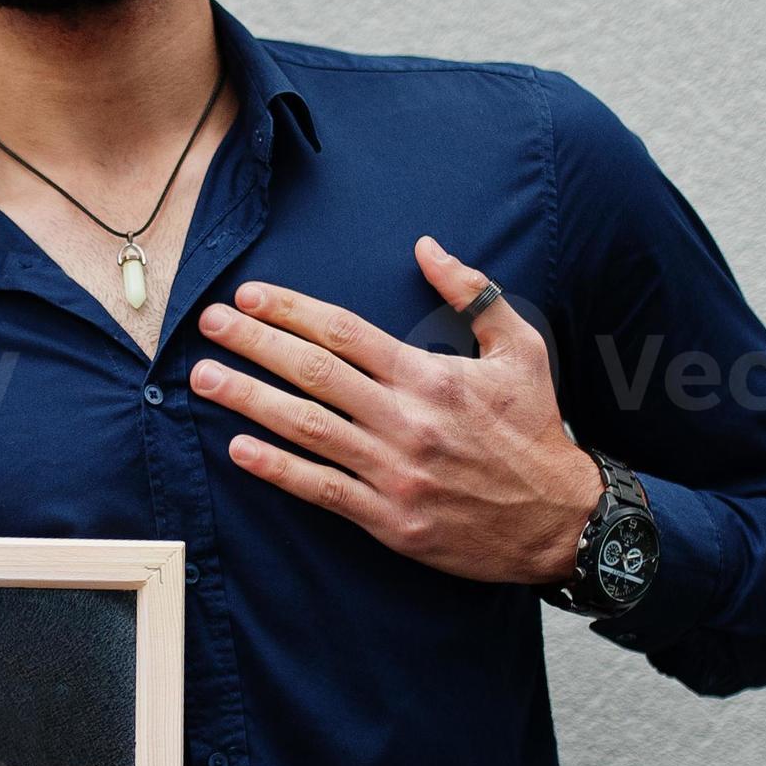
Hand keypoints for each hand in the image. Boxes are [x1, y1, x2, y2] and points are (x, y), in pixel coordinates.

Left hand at [190, 236, 603, 585]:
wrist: (561, 519)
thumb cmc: (537, 429)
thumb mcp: (521, 348)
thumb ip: (473, 293)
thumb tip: (427, 246)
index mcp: (430, 376)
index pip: (344, 333)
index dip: (291, 310)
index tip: (250, 294)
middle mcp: (406, 420)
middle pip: (313, 373)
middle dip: (253, 344)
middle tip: (209, 323)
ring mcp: (394, 471)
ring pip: (307, 428)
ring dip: (249, 400)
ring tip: (204, 379)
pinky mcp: (390, 518)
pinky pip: (322, 490)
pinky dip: (277, 469)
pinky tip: (239, 448)